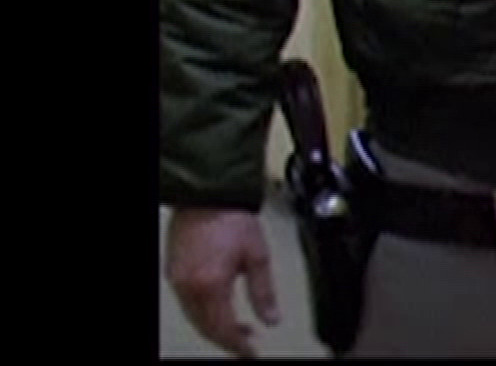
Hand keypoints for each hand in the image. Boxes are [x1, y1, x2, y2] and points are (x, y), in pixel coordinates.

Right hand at [165, 207, 279, 357]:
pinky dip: (205, 312)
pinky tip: (221, 308)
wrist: (209, 195)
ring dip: (216, 327)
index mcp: (210, 285)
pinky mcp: (174, 272)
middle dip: (227, 340)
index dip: (238, 345)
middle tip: (247, 344)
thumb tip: (272, 318)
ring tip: (240, 328)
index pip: (223, 329)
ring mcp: (178, 280)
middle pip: (206, 328)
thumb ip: (264, 292)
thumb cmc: (232, 218)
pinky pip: (189, 303)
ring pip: (195, 318)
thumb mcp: (259, 257)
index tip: (251, 353)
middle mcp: (189, 286)